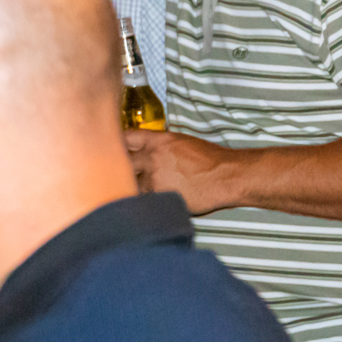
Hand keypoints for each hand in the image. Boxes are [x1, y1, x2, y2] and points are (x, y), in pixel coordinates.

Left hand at [124, 129, 240, 214]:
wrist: (227, 175)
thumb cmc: (210, 159)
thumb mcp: (181, 143)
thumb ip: (158, 146)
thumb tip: (142, 151)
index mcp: (157, 140)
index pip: (125, 138)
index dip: (117, 145)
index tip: (113, 151)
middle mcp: (152, 156)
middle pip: (121, 161)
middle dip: (120, 168)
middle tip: (117, 174)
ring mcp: (154, 176)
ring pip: (129, 182)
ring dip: (130, 187)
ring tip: (128, 191)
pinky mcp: (159, 195)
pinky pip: (142, 198)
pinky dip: (141, 200)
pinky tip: (145, 203)